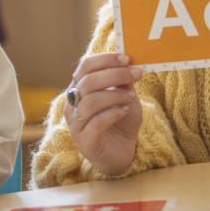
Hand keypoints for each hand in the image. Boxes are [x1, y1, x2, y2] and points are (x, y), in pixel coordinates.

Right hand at [64, 53, 144, 175]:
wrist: (122, 151)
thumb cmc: (121, 121)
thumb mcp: (126, 96)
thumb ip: (124, 81)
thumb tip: (129, 62)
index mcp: (79, 88)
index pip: (85, 66)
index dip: (105, 59)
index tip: (127, 59)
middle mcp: (72, 104)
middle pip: (88, 81)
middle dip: (116, 74)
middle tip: (137, 75)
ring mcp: (75, 124)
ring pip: (90, 101)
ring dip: (116, 95)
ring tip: (131, 98)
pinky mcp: (84, 141)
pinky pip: (96, 122)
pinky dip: (113, 113)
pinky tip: (125, 111)